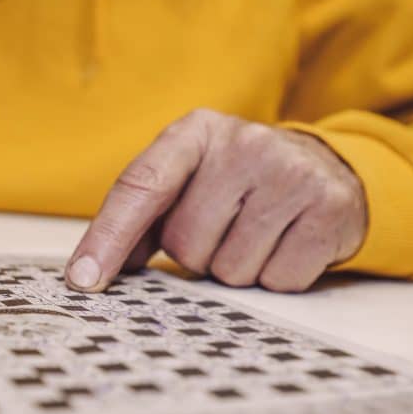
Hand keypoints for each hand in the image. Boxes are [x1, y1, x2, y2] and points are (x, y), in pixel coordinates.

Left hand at [66, 109, 365, 292]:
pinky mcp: (329, 207)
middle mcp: (243, 144)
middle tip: (225, 227)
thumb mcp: (187, 179)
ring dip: (236, 269)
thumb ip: (139, 218)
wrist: (324, 168)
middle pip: (186, 245)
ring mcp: (291, 173)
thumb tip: (90, 270)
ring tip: (256, 233)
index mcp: (194, 132)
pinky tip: (287, 242)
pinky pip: (277, 280)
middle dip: (197, 253)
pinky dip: (277, 276)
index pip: (141, 187)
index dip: (109, 237)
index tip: (84, 279)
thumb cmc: (236, 182)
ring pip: (231, 270)